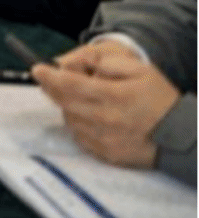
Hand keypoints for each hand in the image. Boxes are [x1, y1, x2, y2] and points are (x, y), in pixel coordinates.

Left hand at [33, 40, 179, 169]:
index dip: (49, 76)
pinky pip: (79, 137)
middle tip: (48, 81)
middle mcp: (104, 119)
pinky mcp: (106, 154)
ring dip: (66, 106)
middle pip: (64, 102)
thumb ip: (106, 63)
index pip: (69, 84)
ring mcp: (104, 139)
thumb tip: (78, 64)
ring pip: (69, 119)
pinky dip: (77, 124)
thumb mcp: (139, 70)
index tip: (37, 69)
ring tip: (76, 98)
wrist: (181, 136)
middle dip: (52, 89)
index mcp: (112, 96)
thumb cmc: (160, 99)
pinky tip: (87, 117)